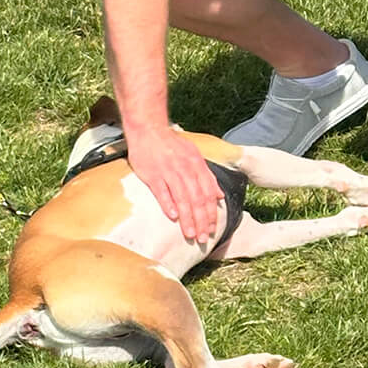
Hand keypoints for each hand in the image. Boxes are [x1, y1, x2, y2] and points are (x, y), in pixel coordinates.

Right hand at [126, 127, 221, 241]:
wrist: (148, 130)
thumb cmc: (170, 144)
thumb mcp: (194, 155)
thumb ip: (207, 175)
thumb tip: (219, 195)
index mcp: (197, 165)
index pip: (208, 193)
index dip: (211, 213)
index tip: (211, 229)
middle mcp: (185, 169)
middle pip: (197, 199)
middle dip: (201, 221)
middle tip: (202, 238)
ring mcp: (168, 171)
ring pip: (182, 198)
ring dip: (187, 218)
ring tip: (190, 234)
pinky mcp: (152, 174)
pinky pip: (162, 191)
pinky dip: (168, 204)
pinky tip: (172, 217)